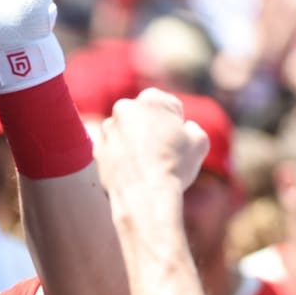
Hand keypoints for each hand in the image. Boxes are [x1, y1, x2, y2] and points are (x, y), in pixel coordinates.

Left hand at [95, 88, 209, 205]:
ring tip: (146, 164)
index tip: (177, 140)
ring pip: (125, 132)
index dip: (175, 124)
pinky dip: (120, 155)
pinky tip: (132, 170)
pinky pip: (113, 149)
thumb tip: (185, 128)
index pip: (168, 106)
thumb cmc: (175, 166)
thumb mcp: (199, 141)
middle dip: (151, 129)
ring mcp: (107, 128)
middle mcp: (125, 107)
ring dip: (133, 141)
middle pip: (143, 116)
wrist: (144, 196)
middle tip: (162, 151)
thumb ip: (192, 127)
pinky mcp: (96, 148)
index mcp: (152, 98)